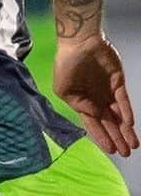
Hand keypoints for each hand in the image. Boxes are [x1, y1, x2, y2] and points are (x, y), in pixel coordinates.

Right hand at [53, 34, 137, 156]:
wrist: (80, 42)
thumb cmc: (66, 64)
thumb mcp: (63, 88)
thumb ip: (78, 104)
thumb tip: (94, 114)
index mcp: (81, 103)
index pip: (93, 125)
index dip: (101, 138)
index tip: (111, 151)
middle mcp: (96, 100)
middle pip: (109, 124)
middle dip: (117, 139)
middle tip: (126, 153)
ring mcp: (108, 92)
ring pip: (119, 115)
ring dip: (125, 130)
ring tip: (134, 145)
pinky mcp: (118, 82)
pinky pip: (124, 101)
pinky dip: (127, 112)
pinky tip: (130, 124)